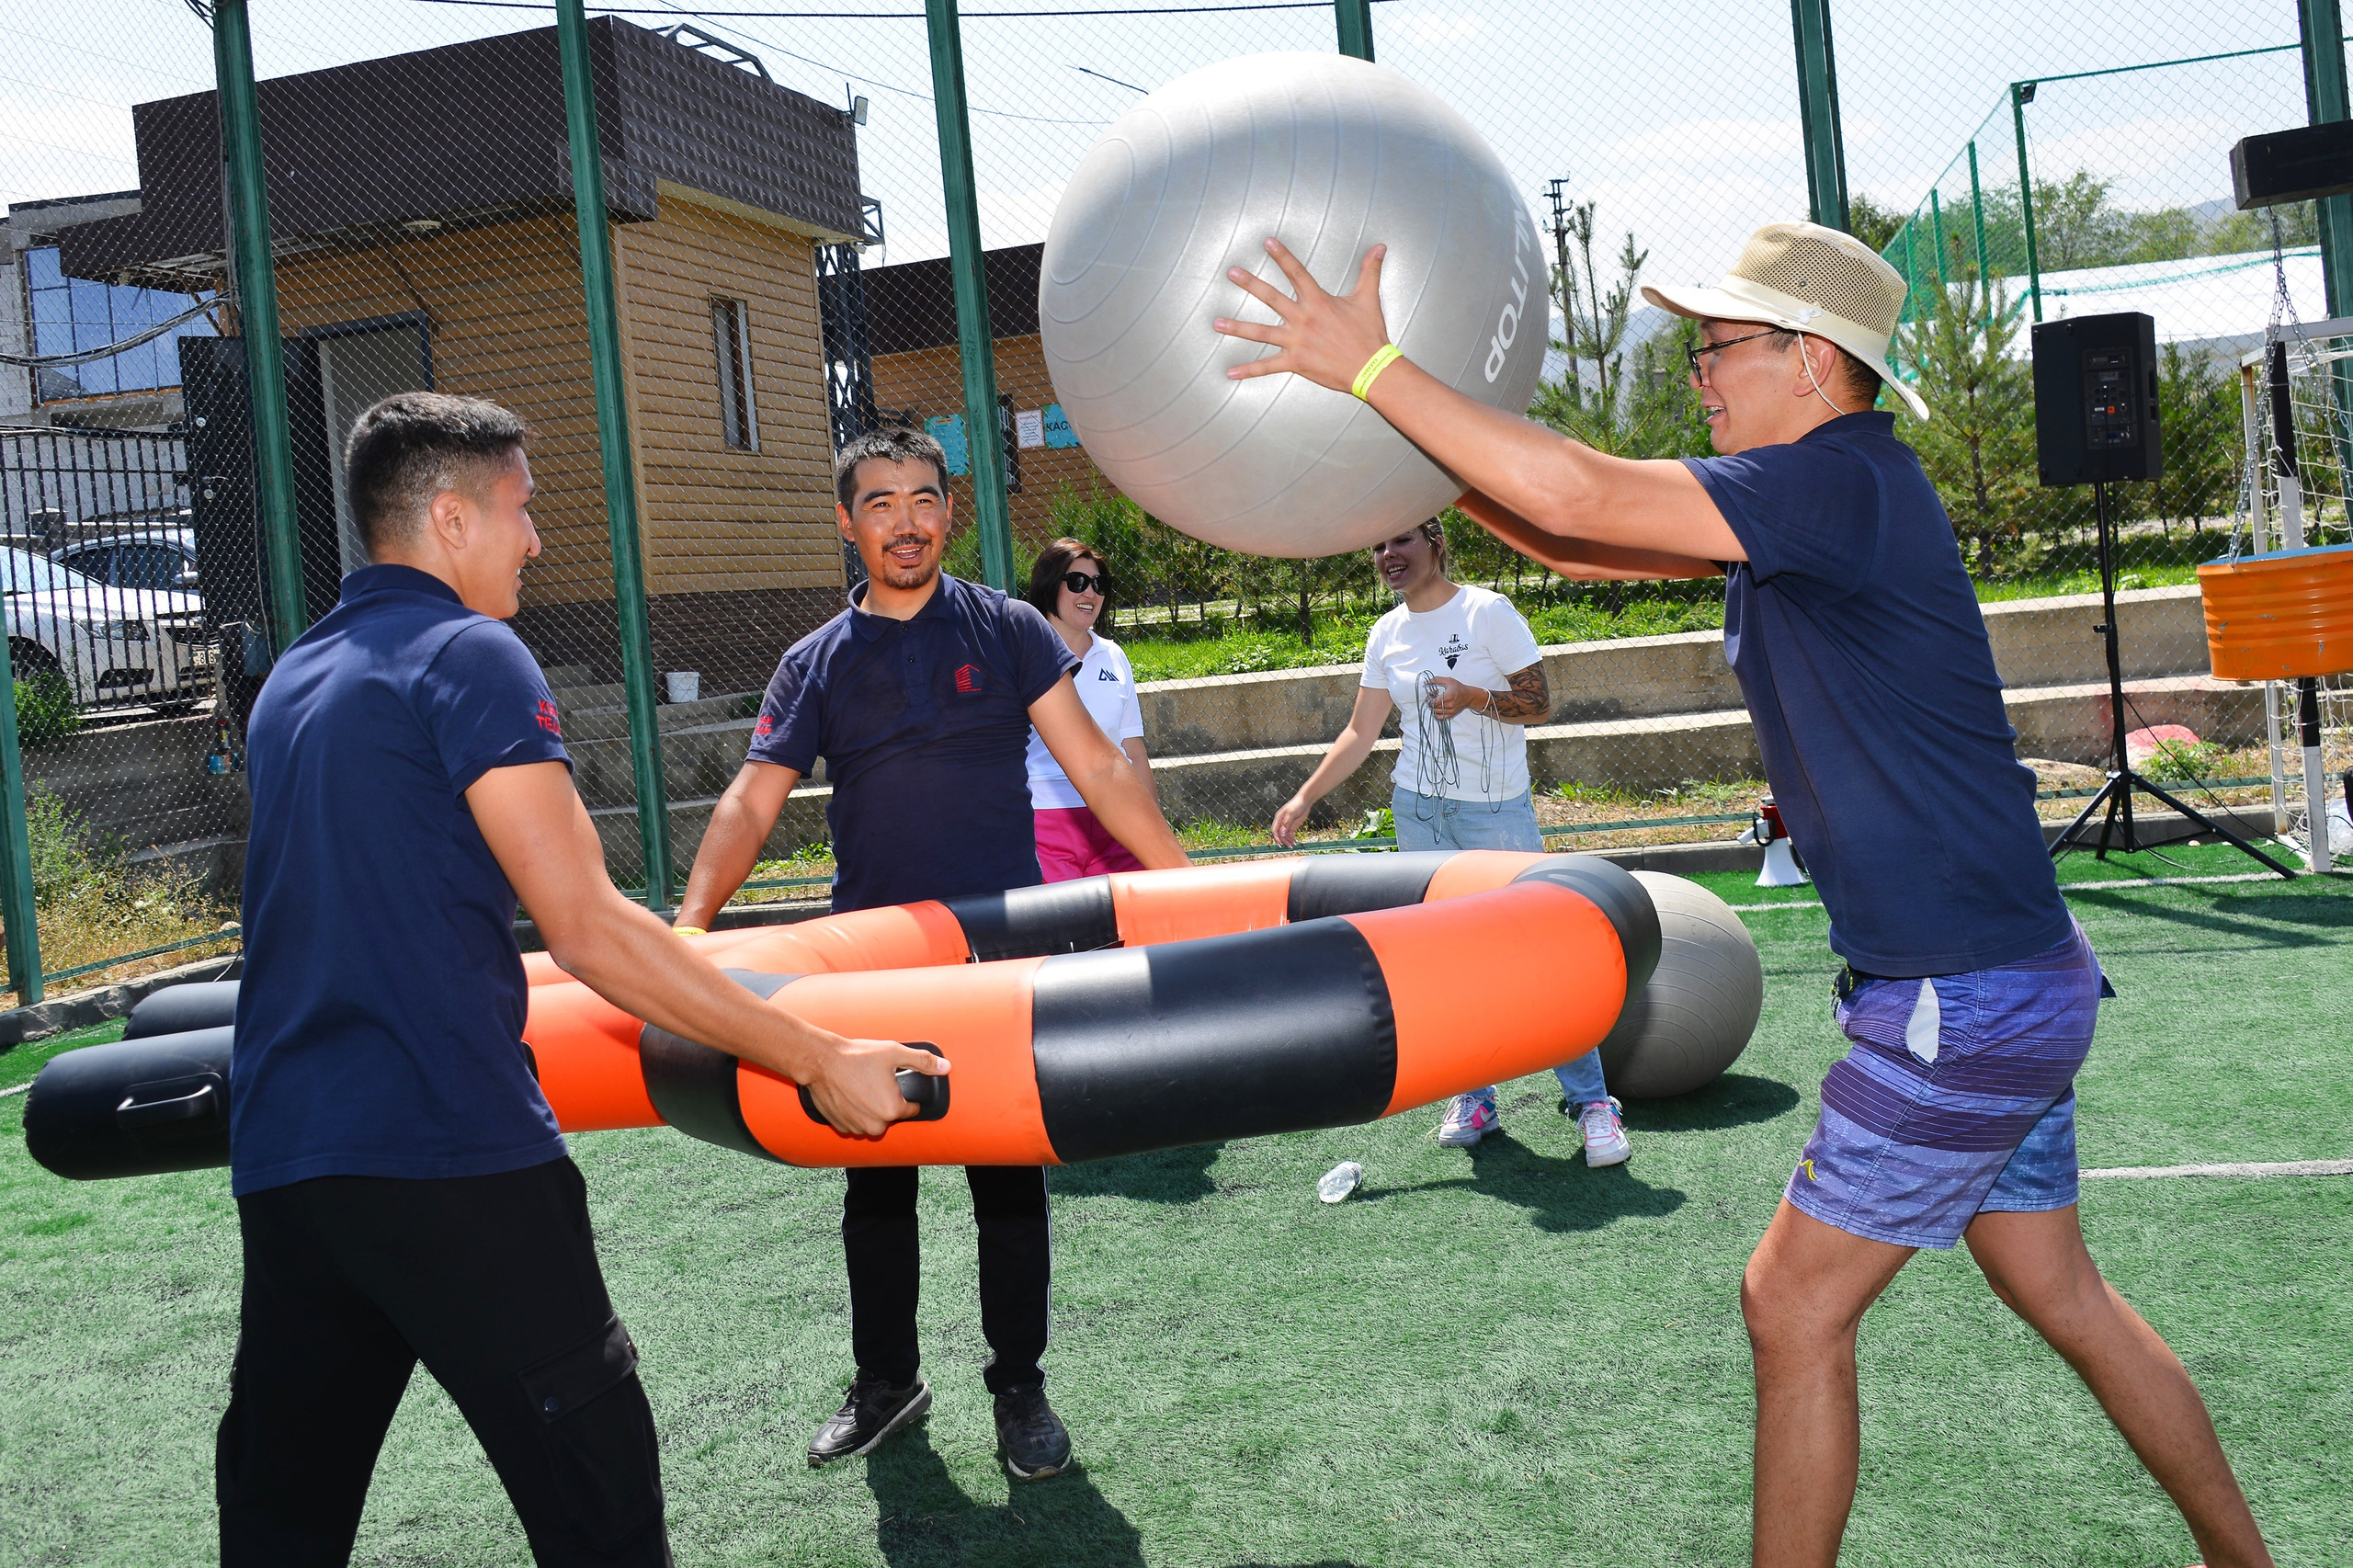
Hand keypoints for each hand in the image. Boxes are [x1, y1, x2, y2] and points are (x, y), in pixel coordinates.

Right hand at [803, 1038, 950, 1138]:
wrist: (820, 1061)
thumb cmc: (856, 1057)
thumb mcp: (895, 1053)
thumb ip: (924, 1061)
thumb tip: (945, 1067)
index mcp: (892, 1110)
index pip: (912, 1109)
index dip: (905, 1093)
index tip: (893, 1082)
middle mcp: (875, 1125)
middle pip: (892, 1115)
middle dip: (887, 1100)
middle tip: (874, 1080)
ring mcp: (856, 1128)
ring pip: (874, 1120)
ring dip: (871, 1108)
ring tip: (861, 1086)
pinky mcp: (841, 1127)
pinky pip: (857, 1122)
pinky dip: (855, 1112)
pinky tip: (850, 1094)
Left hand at [1214, 239, 1392, 392]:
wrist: (1373, 368)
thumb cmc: (1370, 334)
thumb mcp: (1368, 299)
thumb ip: (1370, 271)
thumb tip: (1380, 248)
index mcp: (1319, 301)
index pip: (1297, 272)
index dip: (1282, 256)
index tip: (1267, 242)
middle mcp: (1304, 319)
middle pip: (1271, 297)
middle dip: (1250, 284)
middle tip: (1231, 272)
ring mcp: (1297, 342)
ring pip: (1261, 333)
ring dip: (1237, 327)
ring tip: (1216, 323)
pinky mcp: (1296, 363)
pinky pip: (1267, 367)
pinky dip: (1248, 371)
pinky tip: (1230, 372)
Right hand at [1271, 794, 1311, 846]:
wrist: (1305, 801)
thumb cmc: (1297, 804)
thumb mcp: (1291, 813)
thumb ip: (1286, 823)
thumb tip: (1281, 833)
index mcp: (1278, 818)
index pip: (1275, 830)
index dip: (1276, 837)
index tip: (1280, 844)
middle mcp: (1281, 822)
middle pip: (1280, 834)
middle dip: (1284, 840)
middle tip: (1289, 846)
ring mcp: (1287, 825)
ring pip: (1285, 835)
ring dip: (1288, 841)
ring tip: (1293, 845)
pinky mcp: (1292, 826)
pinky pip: (1290, 835)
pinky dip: (1291, 839)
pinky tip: (1294, 842)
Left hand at [1420, 675, 1492, 721]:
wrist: (1468, 696)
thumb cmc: (1460, 689)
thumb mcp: (1448, 681)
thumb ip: (1436, 680)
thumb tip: (1427, 681)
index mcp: (1449, 696)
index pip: (1433, 702)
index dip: (1429, 699)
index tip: (1430, 695)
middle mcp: (1450, 705)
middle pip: (1434, 707)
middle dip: (1431, 702)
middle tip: (1433, 697)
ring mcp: (1450, 711)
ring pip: (1435, 712)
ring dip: (1433, 707)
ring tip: (1436, 701)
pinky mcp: (1451, 715)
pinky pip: (1440, 717)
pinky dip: (1436, 713)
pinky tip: (1438, 708)